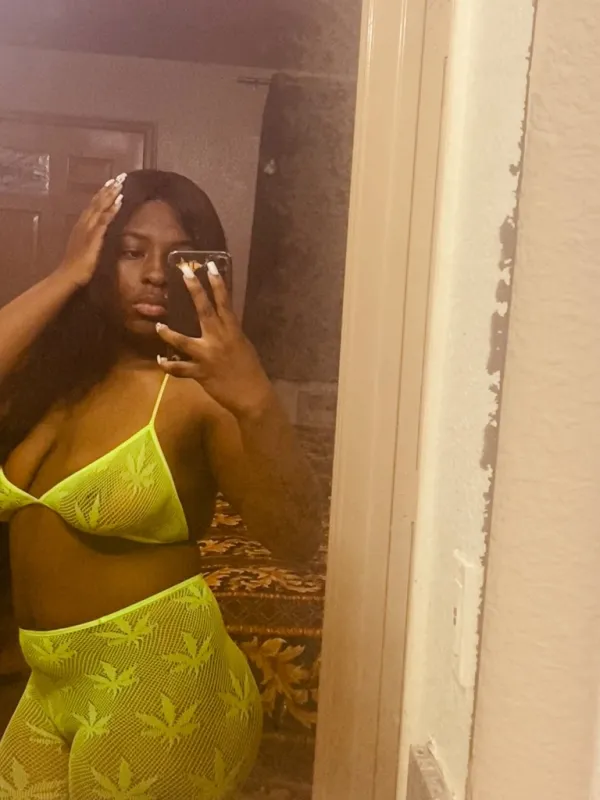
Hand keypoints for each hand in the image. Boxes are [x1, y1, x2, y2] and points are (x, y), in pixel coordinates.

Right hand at [57, 174, 125, 287]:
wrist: (68, 275)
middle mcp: (84, 223)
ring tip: (120, 183)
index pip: (93, 206)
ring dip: (111, 194)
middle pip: (97, 202)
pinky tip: (119, 201)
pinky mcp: (93, 237)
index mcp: (82, 225)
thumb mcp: (85, 248)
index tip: (111, 183)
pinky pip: (104, 220)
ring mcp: (88, 229)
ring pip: (100, 207)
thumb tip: (99, 235)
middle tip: (119, 177)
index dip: (102, 194)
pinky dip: (112, 209)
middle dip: (108, 189)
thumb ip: (91, 239)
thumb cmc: (77, 265)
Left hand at [156, 266, 273, 417]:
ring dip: (168, 333)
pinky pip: (179, 368)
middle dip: (194, 290)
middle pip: (204, 310)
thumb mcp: (243, 346)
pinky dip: (168, 365)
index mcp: (233, 331)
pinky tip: (160, 360)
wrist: (252, 395)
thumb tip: (220, 323)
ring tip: (159, 326)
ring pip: (183, 341)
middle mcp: (219, 339)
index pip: (224, 302)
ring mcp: (208, 356)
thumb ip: (229, 333)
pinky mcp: (200, 373)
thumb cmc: (250, 370)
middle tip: (185, 273)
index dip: (218, 283)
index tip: (210, 266)